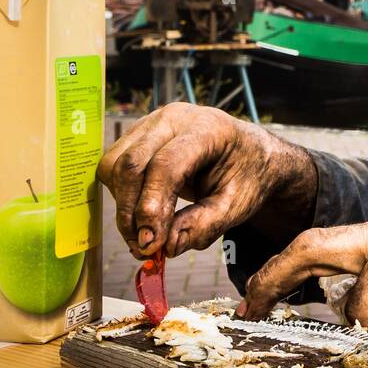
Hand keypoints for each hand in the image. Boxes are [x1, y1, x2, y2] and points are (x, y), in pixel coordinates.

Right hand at [97, 102, 316, 259]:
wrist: (252, 152)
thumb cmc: (248, 176)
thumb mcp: (238, 206)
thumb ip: (204, 226)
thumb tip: (166, 246)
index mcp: (207, 128)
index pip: (166, 165)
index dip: (152, 207)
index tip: (151, 245)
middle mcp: (174, 118)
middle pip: (132, 164)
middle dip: (130, 212)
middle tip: (144, 249)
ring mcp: (152, 122)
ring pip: (115, 165)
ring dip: (122, 205)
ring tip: (146, 235)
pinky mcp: (139, 135)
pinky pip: (115, 167)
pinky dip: (121, 196)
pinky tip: (144, 215)